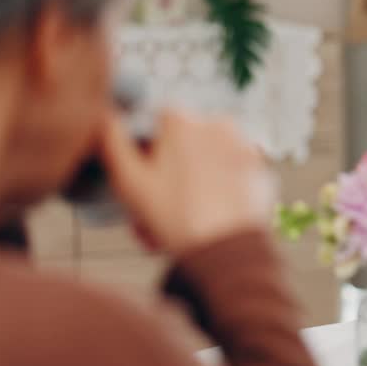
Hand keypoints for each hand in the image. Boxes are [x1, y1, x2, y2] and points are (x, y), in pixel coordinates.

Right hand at [99, 108, 275, 254]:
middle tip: (160, 207)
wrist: (227, 248)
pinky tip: (209, 215)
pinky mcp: (261, 167)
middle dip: (169, 172)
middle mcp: (217, 122)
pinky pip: (231, 173)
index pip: (155, 124)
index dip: (146, 153)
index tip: (145, 180)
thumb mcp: (128, 181)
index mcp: (182, 120)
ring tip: (182, 217)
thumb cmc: (175, 216)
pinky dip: (220, 188)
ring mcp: (243, 144)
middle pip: (184, 143)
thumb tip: (105, 117)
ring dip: (193, 182)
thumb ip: (112, 142)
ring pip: (208, 159)